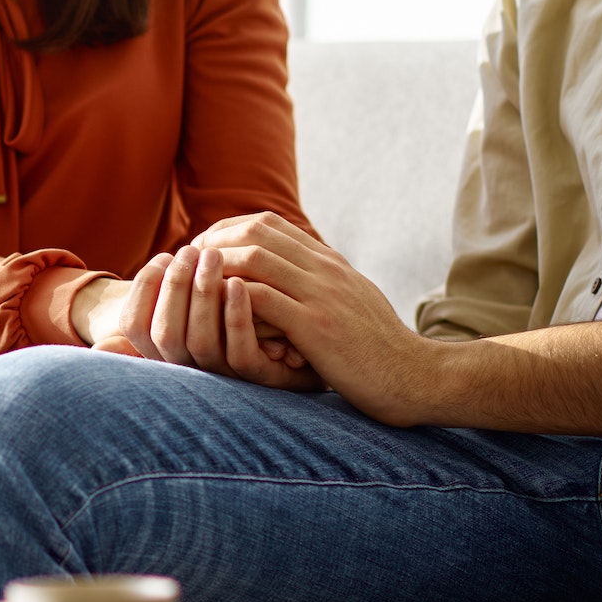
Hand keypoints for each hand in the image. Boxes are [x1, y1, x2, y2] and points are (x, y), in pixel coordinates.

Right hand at [76, 249, 315, 387]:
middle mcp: (191, 369)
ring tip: (212, 257)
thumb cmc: (240, 323)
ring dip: (201, 296)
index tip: (161, 258)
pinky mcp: (261, 377)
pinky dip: (235, 317)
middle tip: (189, 251)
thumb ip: (160, 310)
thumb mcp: (193, 314)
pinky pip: (240, 354)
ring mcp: (225, 376)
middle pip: (164, 334)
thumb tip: (103, 350)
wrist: (305, 354)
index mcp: (167, 354)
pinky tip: (238, 283)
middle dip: (173, 288)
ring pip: (197, 342)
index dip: (143, 290)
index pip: (134, 325)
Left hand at [192, 212, 435, 422]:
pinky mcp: (318, 326)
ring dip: (215, 270)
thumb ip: (316, 288)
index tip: (203, 253)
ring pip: (255, 259)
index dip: (227, 231)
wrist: (416, 378)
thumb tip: (278, 283)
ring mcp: (322, 295)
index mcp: (329, 263)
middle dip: (212, 246)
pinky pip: (264, 300)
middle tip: (184, 269)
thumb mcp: (347, 306)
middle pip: (255, 232)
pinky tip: (213, 314)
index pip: (268, 223)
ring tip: (190, 289)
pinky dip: (233, 301)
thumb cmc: (377, 351)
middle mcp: (325, 270)